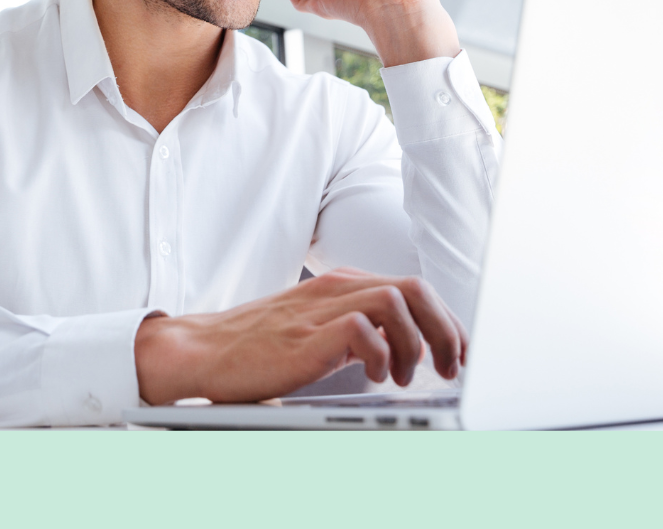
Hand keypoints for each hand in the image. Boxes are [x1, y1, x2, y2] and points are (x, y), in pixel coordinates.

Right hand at [134, 268, 466, 405]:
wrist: (203, 350)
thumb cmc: (257, 347)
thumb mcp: (316, 330)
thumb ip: (355, 330)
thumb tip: (401, 351)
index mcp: (342, 285)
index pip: (413, 287)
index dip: (447, 320)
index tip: (459, 353)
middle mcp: (337, 288)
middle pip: (416, 287)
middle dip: (445, 329)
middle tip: (448, 368)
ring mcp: (321, 308)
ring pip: (398, 300)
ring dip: (416, 342)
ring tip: (406, 376)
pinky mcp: (307, 335)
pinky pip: (363, 327)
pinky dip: (381, 353)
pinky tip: (374, 376)